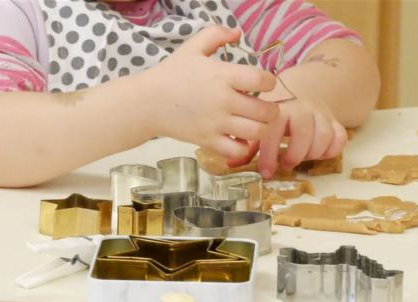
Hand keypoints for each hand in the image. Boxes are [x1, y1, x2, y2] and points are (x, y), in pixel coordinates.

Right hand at [134, 26, 278, 159]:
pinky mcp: (208, 141)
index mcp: (222, 75)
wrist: (146, 102)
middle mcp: (223, 100)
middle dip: (270, 109)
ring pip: (257, 132)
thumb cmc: (172, 74)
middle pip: (266, 111)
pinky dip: (243, 147)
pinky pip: (237, 151)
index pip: (262, 80)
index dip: (270, 81)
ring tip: (254, 123)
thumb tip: (237, 33)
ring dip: (261, 128)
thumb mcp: (192, 48)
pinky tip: (239, 138)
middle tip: (263, 107)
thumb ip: (215, 35)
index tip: (263, 83)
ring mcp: (216, 123)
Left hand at [251, 96, 347, 177]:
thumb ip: (248, 144)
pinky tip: (320, 154)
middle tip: (286, 164)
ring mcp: (320, 114)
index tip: (266, 172)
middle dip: (295, 154)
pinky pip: (340, 136)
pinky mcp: (334, 120)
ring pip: (324, 135)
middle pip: (304, 131)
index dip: (270, 154)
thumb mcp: (260, 124)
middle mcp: (301, 108)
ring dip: (314, 153)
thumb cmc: (277, 113)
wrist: (304, 89)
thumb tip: (231, 164)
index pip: (273, 130)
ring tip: (302, 158)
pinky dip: (332, 149)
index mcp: (278, 109)